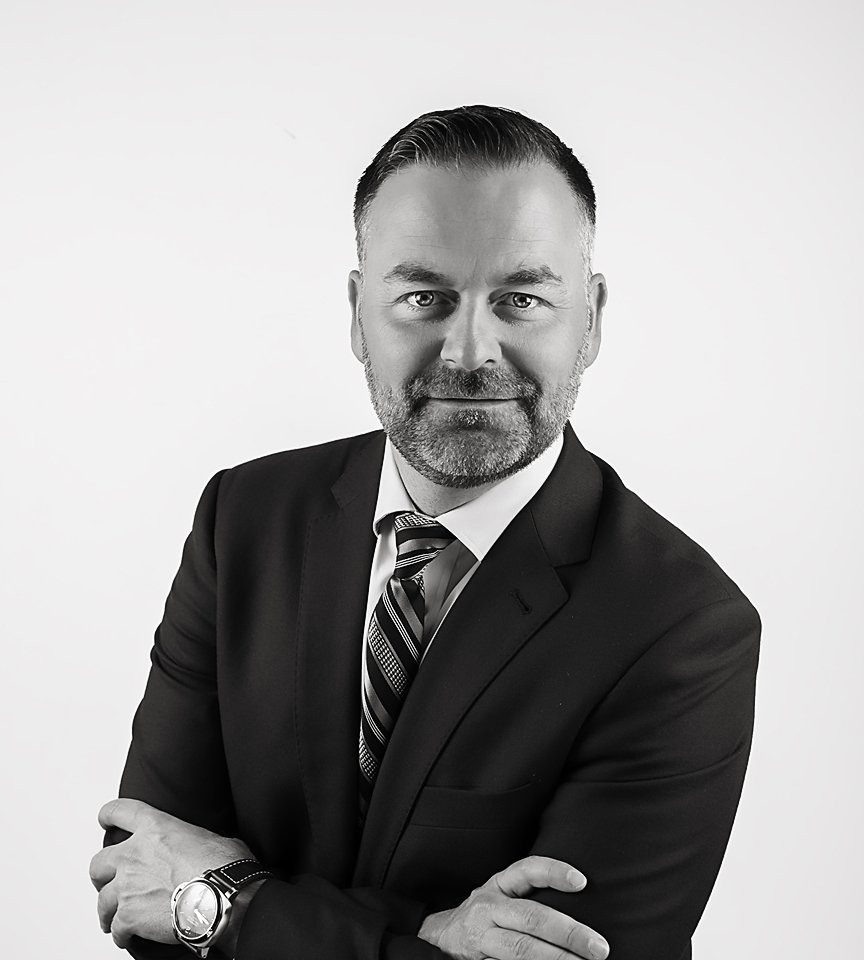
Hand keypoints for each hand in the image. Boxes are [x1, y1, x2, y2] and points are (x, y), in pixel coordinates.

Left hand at [89, 798, 253, 947]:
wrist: (221, 898)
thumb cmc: (222, 867)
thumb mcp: (209, 838)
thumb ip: (192, 841)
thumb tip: (201, 850)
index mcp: (155, 828)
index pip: (119, 812)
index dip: (109, 815)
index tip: (105, 820)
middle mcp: (134, 855)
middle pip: (98, 863)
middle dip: (102, 875)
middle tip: (109, 882)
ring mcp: (127, 886)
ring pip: (102, 901)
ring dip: (108, 910)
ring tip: (114, 919)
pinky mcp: (128, 916)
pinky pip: (116, 928)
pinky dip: (121, 934)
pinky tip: (128, 937)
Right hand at [417, 856, 608, 959]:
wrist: (441, 936)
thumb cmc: (485, 914)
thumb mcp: (503, 895)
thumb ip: (530, 897)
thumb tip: (583, 905)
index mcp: (499, 884)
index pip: (528, 869)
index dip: (553, 872)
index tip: (581, 881)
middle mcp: (488, 906)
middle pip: (531, 917)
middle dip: (568, 932)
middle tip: (599, 947)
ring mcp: (481, 934)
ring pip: (520, 947)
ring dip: (555, 958)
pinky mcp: (477, 959)